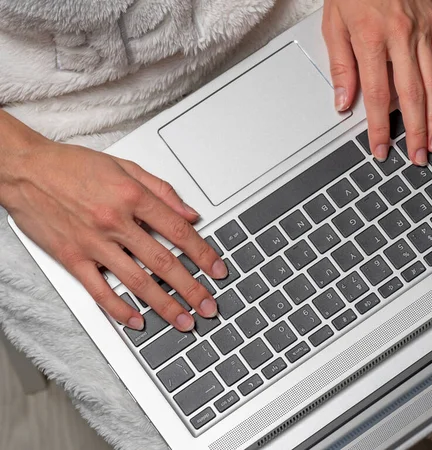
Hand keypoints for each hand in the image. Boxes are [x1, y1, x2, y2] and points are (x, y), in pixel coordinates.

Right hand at [0, 111, 226, 331]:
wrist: (24, 169)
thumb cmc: (73, 166)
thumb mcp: (125, 166)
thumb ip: (162, 191)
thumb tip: (190, 214)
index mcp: (133, 196)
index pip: (179, 232)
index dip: (203, 254)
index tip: (218, 270)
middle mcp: (115, 221)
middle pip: (163, 262)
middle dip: (192, 288)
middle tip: (209, 306)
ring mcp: (93, 243)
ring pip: (137, 281)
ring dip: (164, 305)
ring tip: (184, 321)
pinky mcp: (72, 258)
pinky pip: (99, 290)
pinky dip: (119, 309)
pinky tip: (137, 321)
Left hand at [322, 0, 431, 164]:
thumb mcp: (334, 25)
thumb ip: (341, 67)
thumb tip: (343, 103)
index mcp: (371, 39)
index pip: (375, 96)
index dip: (378, 128)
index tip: (381, 150)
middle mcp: (401, 38)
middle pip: (410, 96)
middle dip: (413, 132)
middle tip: (417, 158)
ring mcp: (423, 32)